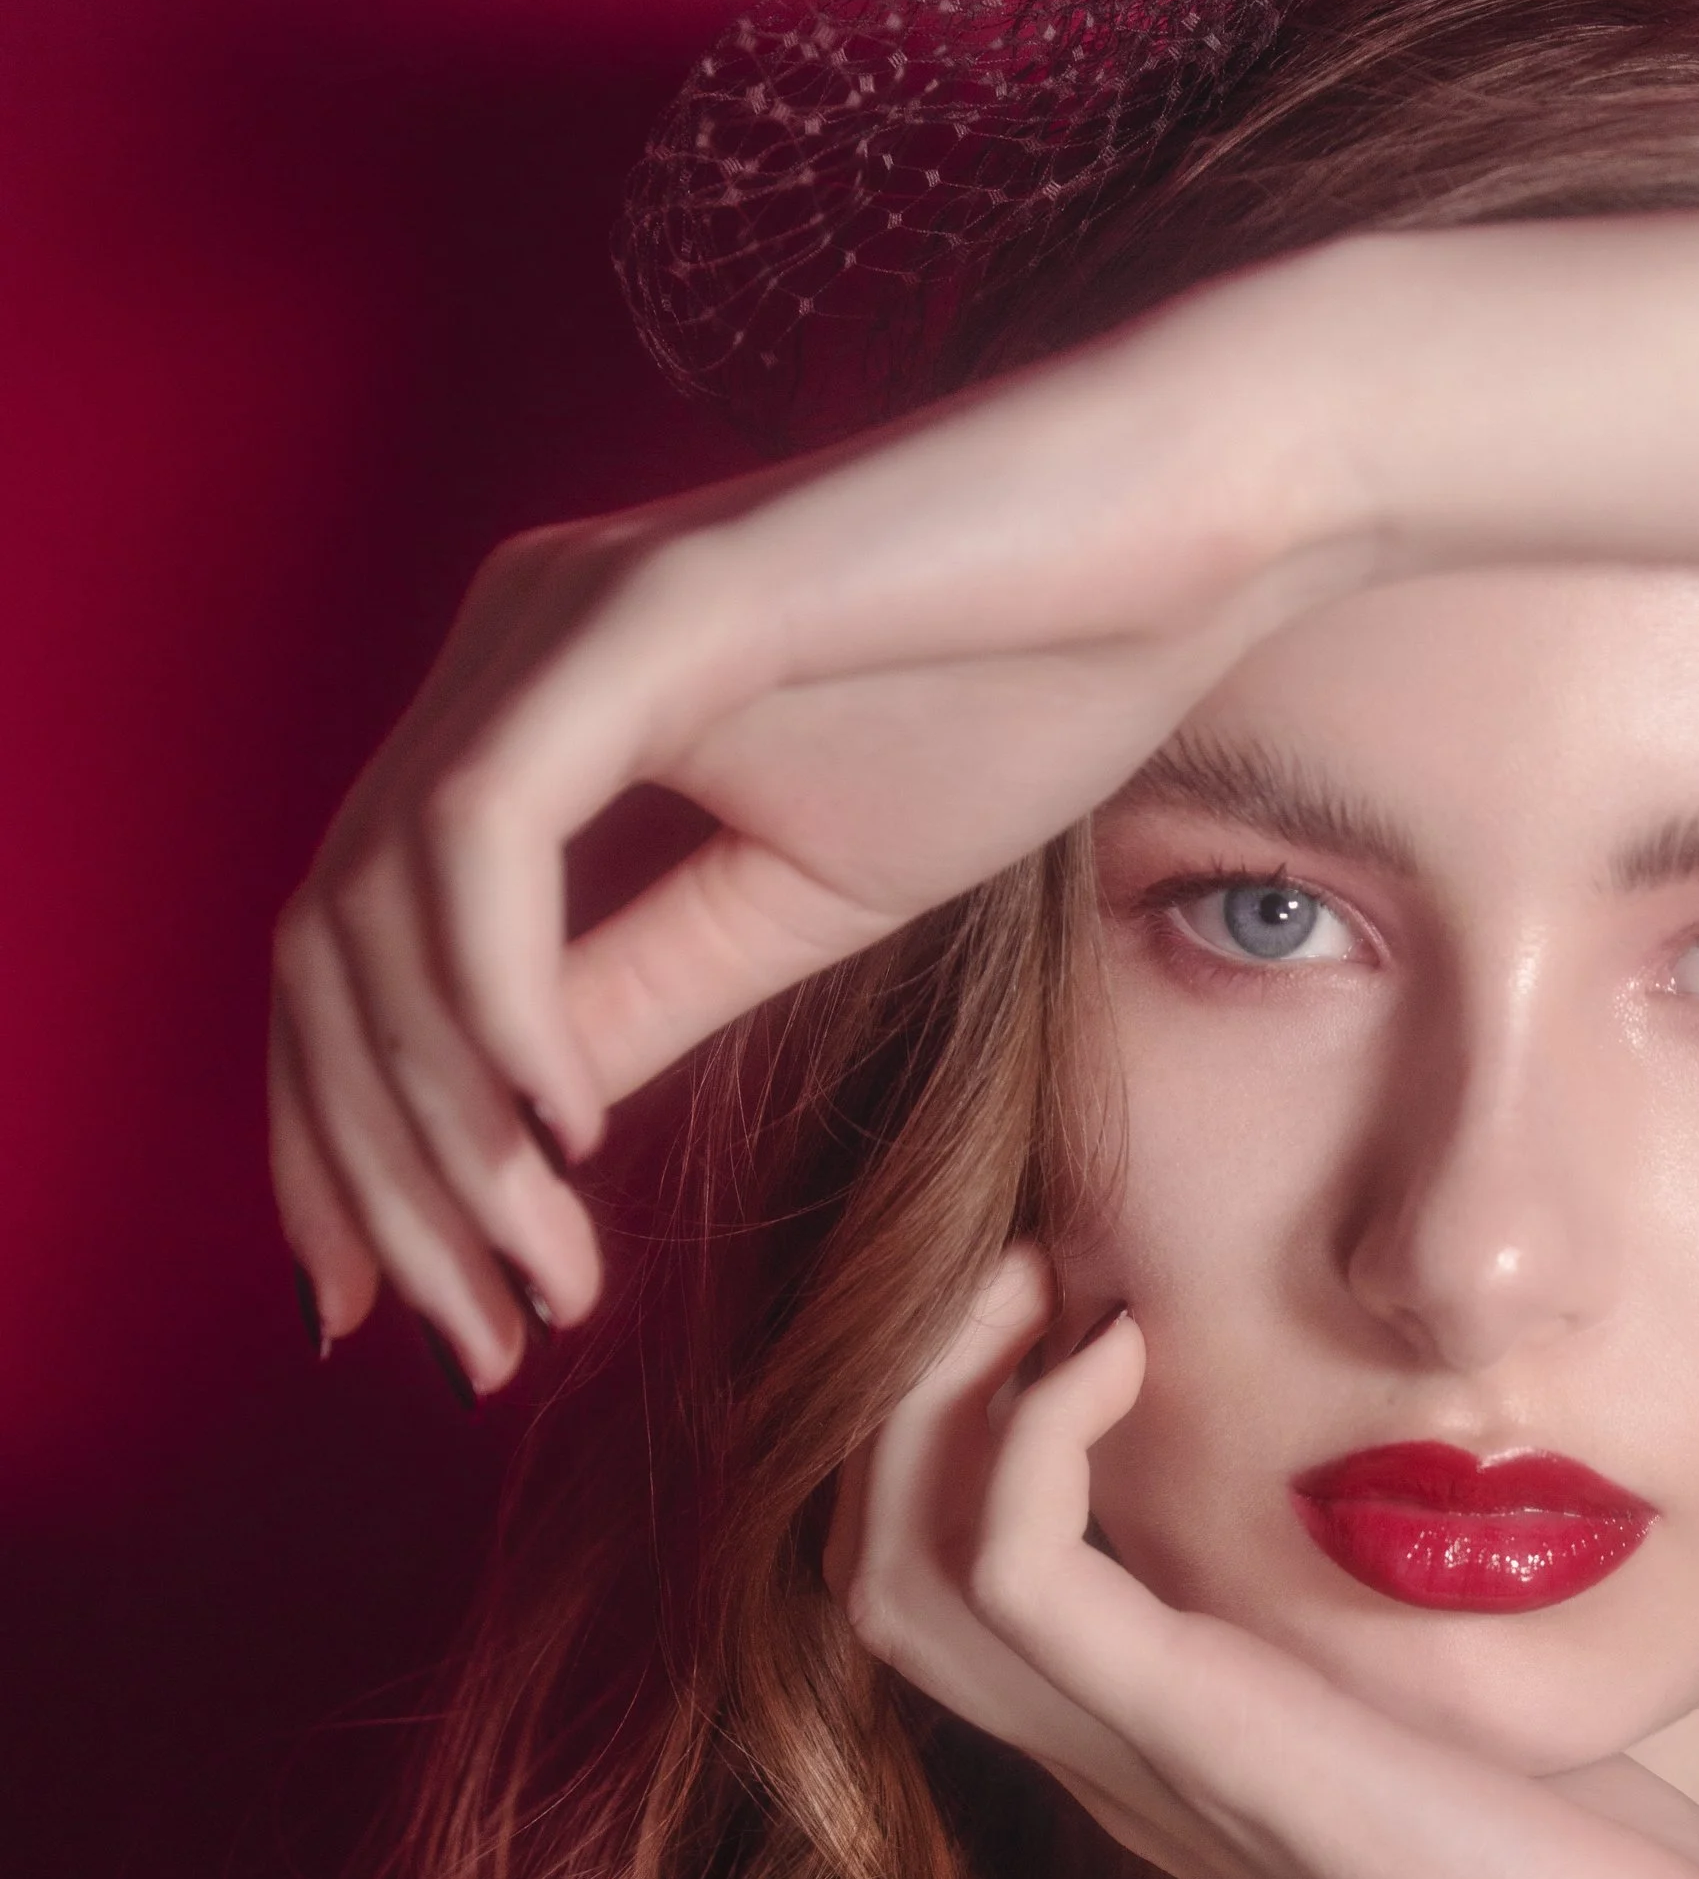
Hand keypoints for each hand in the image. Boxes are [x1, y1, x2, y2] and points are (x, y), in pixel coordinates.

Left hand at [270, 276, 1374, 1388]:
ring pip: (381, 911)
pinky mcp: (645, 604)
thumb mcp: (800, 900)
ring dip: (442, 1130)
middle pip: (330, 953)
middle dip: (375, 1179)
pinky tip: (567, 1135)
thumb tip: (516, 1130)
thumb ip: (642, 995)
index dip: (343, 1148)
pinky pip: (488, 832)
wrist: (1188, 527)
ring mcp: (557, 617)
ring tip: (537, 1283)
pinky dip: (499, 1001)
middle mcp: (503, 648)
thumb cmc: (1023, 687)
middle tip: (469, 1351)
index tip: (397, 1311)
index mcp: (530, 710)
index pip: (355, 957)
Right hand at [841, 1248, 1698, 1878]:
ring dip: (932, 1396)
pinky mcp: (1188, 1735)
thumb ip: (1379, 1601)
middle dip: (908, 1389)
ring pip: (889, 1572)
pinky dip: (1033, 1434)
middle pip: (869, 1565)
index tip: (1071, 1289)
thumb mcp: (1447, 1690)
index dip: (954, 1423)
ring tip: (1041, 1281)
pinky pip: (1009, 1572)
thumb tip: (1416, 1470)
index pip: (938, 1580)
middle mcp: (1104, 1748)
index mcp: (1148, 1735)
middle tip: (1023, 1259)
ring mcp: (1131, 1752)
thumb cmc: (1593, 1861)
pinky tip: (1129, 1350)